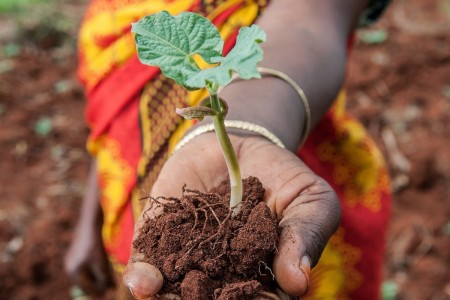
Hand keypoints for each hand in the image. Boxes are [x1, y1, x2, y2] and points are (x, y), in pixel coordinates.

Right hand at [64, 210, 113, 295]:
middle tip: (110, 285)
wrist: (89, 223)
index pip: (85, 287)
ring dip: (97, 275)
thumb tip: (109, 289)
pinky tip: (105, 266)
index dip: (97, 291)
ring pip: (87, 272)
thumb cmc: (93, 244)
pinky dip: (95, 267)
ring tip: (109, 277)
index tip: (108, 293)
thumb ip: (103, 277)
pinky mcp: (78, 252)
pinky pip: (86, 264)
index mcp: (72, 271)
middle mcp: (69, 266)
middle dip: (98, 283)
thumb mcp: (100, 263)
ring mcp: (72, 258)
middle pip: (85, 280)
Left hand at [123, 133, 339, 297]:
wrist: (243, 145)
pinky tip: (143, 282)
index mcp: (260, 274)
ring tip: (161, 297)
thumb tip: (299, 282)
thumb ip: (305, 237)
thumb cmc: (286, 178)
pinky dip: (144, 271)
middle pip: (214, 298)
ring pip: (177, 286)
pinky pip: (151, 255)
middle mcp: (222, 271)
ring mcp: (190, 253)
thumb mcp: (312, 202)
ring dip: (169, 297)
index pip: (258, 298)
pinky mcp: (163, 232)